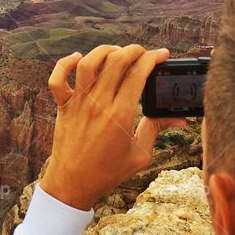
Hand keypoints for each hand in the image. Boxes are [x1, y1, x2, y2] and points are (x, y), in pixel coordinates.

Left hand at [39, 44, 186, 209]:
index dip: (153, 59)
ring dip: (104, 51)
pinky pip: (58, 79)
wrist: (73, 184)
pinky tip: (77, 58)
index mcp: (120, 114)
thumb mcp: (139, 154)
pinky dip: (65, 63)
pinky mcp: (63, 106)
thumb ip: (156, 129)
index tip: (162, 54)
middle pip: (116, 61)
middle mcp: (98, 104)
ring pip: (88, 63)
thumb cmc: (108, 171)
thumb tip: (177, 118)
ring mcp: (78, 103)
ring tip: (116, 53)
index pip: (138, 74)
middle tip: (143, 52)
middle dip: (134, 50)